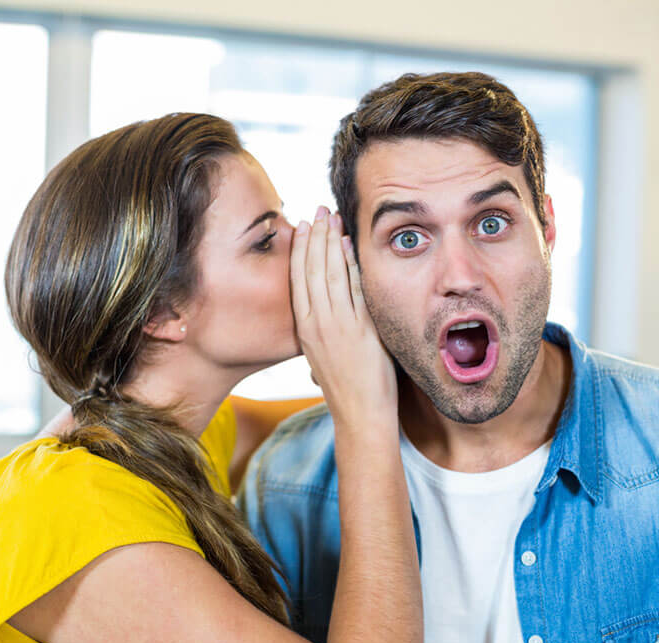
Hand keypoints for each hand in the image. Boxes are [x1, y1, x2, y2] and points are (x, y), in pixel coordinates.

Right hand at [291, 207, 396, 440]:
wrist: (359, 415)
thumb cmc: (345, 386)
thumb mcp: (323, 353)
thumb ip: (322, 327)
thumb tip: (324, 305)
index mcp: (305, 328)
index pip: (298, 278)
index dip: (300, 249)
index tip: (304, 225)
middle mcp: (317, 324)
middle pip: (312, 270)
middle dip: (315, 236)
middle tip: (319, 210)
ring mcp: (338, 327)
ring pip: (330, 275)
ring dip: (330, 243)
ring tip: (333, 218)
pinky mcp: (360, 331)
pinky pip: (354, 290)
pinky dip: (350, 265)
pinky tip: (348, 245)